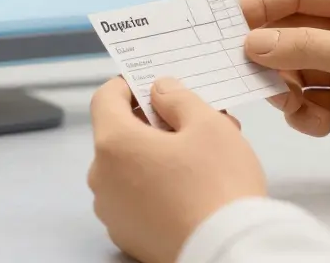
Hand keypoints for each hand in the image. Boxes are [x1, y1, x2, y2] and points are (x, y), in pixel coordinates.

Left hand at [88, 77, 265, 262]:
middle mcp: (102, 179)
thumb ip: (177, 98)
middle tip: (195, 121)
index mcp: (114, 144)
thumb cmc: (219, 188)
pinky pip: (136, 198)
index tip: (152, 84)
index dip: (128, 84)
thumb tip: (160, 91)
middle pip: (120, 134)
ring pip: (130, 167)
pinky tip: (193, 188)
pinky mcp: (127, 235)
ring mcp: (112, 212)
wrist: (227, 252)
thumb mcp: (208, 124)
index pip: (105, 98)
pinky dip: (157, 186)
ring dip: (159, 154)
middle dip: (155, 122)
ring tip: (203, 156)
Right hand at [241, 0, 329, 178]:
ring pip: (293, 70)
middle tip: (252, 77)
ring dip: (286, 89)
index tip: (230, 27)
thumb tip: (253, 42)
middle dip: (269, 55)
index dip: (261, 5)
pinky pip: (307, 100)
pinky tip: (320, 124)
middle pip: (288, 33)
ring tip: (298, 107)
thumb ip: (306, 48)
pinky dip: (304, 113)